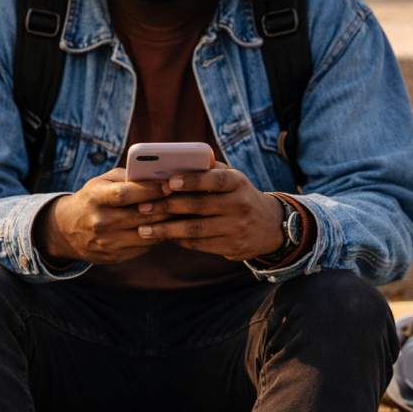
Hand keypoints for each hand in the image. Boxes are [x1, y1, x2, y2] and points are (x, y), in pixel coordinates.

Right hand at [34, 167, 172, 265]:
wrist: (67, 231)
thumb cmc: (91, 199)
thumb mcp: (101, 182)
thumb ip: (127, 177)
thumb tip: (159, 175)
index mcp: (95, 198)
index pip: (125, 194)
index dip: (149, 190)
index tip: (169, 186)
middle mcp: (100, 222)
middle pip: (141, 216)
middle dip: (166, 208)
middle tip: (185, 200)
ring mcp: (106, 242)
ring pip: (146, 234)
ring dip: (166, 224)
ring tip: (180, 214)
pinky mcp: (113, 257)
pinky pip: (143, 247)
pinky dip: (157, 237)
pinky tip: (165, 228)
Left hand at [135, 163, 285, 260]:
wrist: (269, 225)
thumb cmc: (238, 196)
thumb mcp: (232, 179)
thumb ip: (207, 171)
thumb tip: (172, 164)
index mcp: (238, 182)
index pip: (214, 180)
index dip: (191, 181)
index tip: (168, 182)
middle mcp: (239, 204)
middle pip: (199, 206)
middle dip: (167, 206)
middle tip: (142, 206)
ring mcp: (236, 227)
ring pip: (195, 229)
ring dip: (166, 229)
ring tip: (144, 229)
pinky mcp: (232, 247)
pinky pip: (199, 244)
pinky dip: (179, 240)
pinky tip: (164, 236)